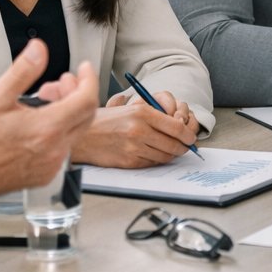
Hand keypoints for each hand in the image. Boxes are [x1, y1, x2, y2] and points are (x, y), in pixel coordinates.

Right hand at [0, 39, 98, 197]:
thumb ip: (23, 71)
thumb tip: (39, 49)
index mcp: (47, 128)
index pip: (87, 99)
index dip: (89, 79)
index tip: (84, 68)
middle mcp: (55, 149)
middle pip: (86, 115)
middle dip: (77, 93)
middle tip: (60, 83)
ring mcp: (51, 164)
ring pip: (74, 132)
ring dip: (68, 112)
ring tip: (44, 101)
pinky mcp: (45, 174)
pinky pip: (62, 148)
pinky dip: (59, 131)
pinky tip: (39, 124)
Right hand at [71, 90, 199, 167]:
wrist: (81, 138)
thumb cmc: (104, 121)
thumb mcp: (128, 108)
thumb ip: (152, 113)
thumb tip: (178, 121)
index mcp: (142, 113)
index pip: (177, 126)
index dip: (188, 134)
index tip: (190, 137)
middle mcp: (140, 130)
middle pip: (175, 144)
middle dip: (183, 147)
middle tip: (185, 147)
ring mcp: (135, 148)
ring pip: (165, 156)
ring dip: (171, 155)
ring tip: (170, 150)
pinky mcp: (130, 162)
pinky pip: (152, 163)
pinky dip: (157, 161)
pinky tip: (154, 155)